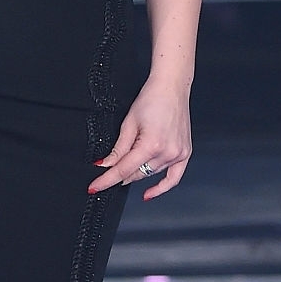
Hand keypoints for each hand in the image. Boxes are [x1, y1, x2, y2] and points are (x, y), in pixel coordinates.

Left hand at [88, 80, 191, 199]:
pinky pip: (173, 178)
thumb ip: (118, 149)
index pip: (123, 170)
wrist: (171, 88)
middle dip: (121, 173)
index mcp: (151, 145)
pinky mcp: (185, 153)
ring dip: (138, 171)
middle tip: (109, 168)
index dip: (106, 180)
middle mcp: (167, 152)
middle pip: (137, 174)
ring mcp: (178, 154)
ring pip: (151, 174)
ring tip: (131, 159)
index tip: (95, 187)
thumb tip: (105, 165)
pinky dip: (161, 187)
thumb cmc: (152, 99)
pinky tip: (149, 193)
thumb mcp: (129, 123)